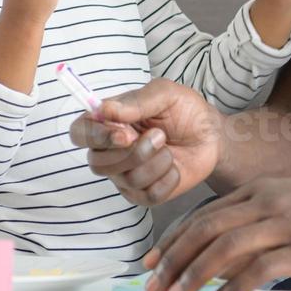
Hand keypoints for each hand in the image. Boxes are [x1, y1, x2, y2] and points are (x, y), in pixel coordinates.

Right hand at [69, 79, 222, 205]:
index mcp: (108, 122)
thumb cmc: (184, 110)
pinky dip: (168, 179)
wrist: (211, 134)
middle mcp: (111, 151)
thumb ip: (136, 101)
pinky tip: (175, 166)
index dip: (95, 137)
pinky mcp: (145, 194)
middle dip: (133, 152)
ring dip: (156, 162)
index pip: (79, 133)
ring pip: (126, 180)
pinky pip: (148, 196)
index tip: (124, 134)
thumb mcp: (165, 94)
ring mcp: (126, 175)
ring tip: (170, 147)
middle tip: (159, 136)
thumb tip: (105, 109)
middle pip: (98, 163)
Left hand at [143, 167, 290, 290]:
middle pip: (205, 228)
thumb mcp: (286, 198)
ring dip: (195, 273)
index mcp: (257, 190)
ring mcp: (285, 224)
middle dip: (173, 257)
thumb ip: (255, 218)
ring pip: (226, 246)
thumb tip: (225, 251)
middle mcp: (264, 203)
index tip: (153, 258)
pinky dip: (236, 285)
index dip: (172, 238)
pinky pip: (261, 267)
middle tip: (154, 281)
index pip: (203, 214)